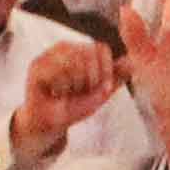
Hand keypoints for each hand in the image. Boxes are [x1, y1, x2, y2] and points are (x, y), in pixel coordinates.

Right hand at [11, 32, 119, 162]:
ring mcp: (49, 54)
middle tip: (80, 91)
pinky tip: (55, 92)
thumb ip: (115, 77)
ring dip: (75, 84)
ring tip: (67, 91)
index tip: (103, 87)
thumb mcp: (100, 92)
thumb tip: (133, 61)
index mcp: (82, 50)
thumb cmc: (74, 105)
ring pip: (73, 62)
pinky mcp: (37, 66)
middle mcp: (65, 47)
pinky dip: (61, 87)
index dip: (106, 70)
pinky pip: (57, 71)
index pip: (101, 49)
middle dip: (91, 79)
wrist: (50, 123)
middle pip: (88, 54)